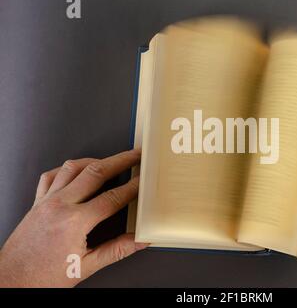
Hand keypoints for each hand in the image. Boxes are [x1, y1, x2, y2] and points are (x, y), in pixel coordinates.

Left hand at [0, 149, 146, 286]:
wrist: (11, 281)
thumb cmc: (42, 277)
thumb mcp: (86, 267)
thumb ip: (116, 250)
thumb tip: (139, 241)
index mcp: (74, 222)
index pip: (112, 198)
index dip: (132, 187)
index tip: (143, 180)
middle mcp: (59, 205)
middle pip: (95, 172)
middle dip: (119, 161)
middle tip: (134, 155)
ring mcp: (46, 201)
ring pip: (72, 167)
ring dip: (95, 161)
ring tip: (110, 160)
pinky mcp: (37, 202)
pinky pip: (51, 176)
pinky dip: (67, 169)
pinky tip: (77, 171)